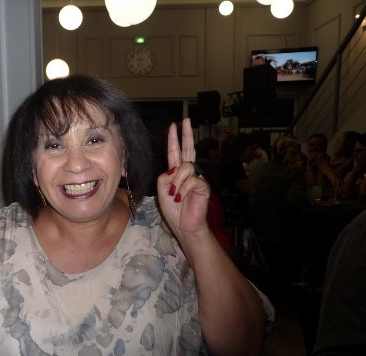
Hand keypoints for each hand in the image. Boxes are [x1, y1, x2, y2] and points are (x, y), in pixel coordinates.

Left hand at [156, 118, 209, 238]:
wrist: (184, 225)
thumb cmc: (173, 210)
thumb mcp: (162, 191)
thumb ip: (165, 176)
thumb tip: (174, 168)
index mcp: (177, 173)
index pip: (176, 152)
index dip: (174, 140)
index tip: (173, 126)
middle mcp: (188, 172)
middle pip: (188, 149)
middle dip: (186, 134)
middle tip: (186, 120)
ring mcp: (197, 178)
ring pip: (185, 167)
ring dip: (176, 182)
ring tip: (174, 194)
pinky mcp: (203, 186)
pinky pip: (191, 180)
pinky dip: (182, 189)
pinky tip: (181, 197)